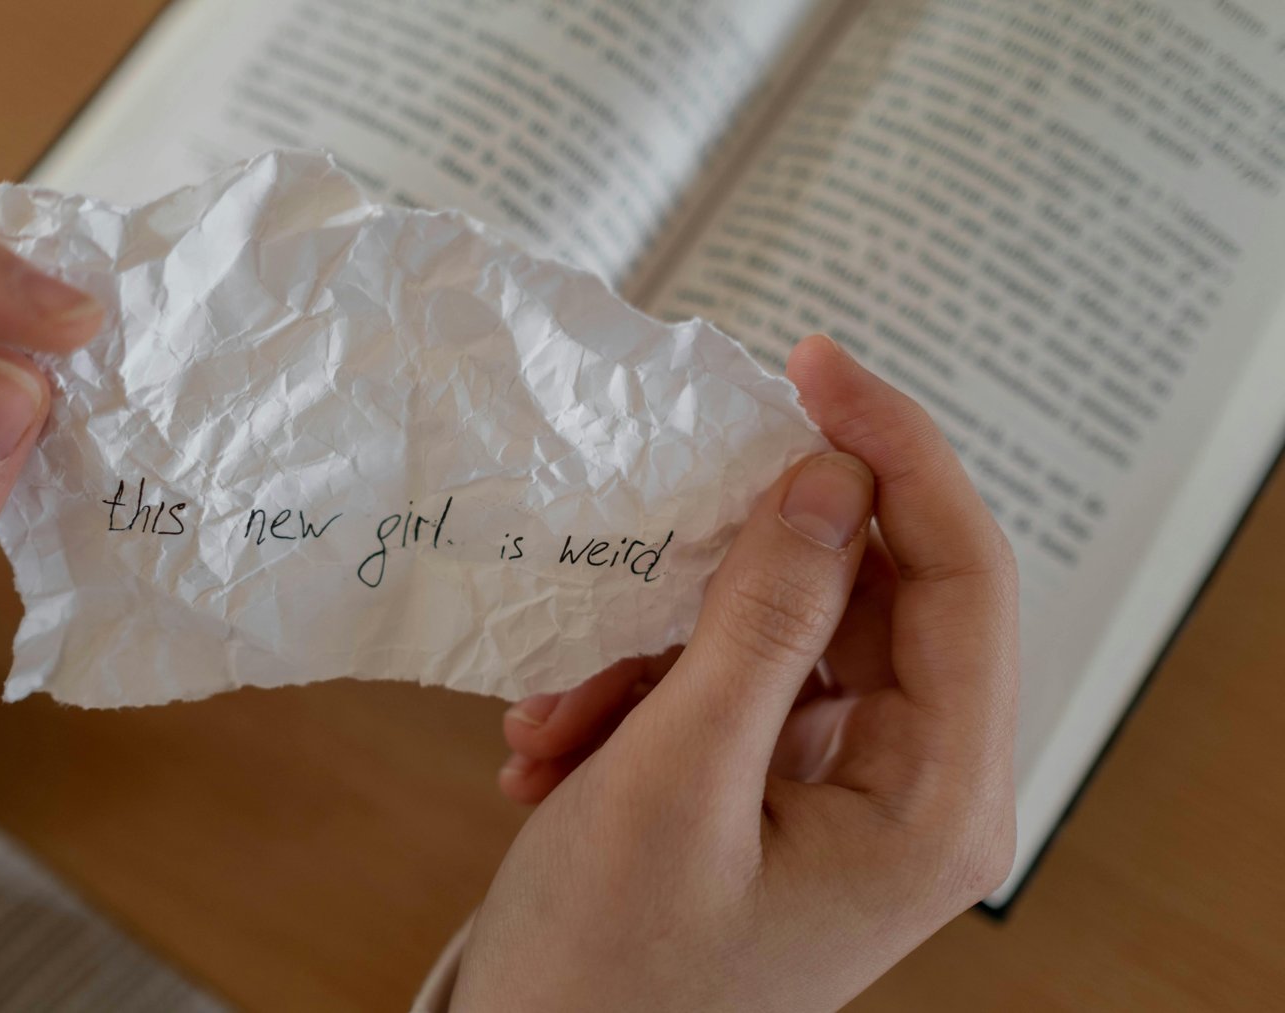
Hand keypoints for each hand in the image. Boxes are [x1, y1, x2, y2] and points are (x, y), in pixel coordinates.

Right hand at [458, 335, 1017, 1010]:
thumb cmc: (609, 970)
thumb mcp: (674, 781)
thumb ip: (760, 621)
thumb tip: (828, 481)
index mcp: (936, 804)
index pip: (961, 573)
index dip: (896, 451)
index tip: (812, 366)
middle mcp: (919, 790)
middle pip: (866, 595)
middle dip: (729, 574)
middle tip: (637, 555)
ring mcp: (853, 790)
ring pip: (782, 633)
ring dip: (658, 649)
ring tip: (559, 716)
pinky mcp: (787, 789)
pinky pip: (735, 685)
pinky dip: (645, 692)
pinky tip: (558, 747)